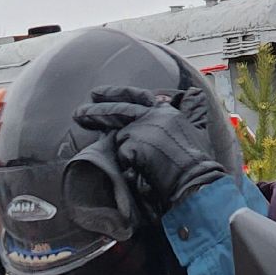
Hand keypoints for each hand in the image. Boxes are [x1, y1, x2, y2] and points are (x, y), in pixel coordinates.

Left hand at [73, 85, 225, 212]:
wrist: (193, 181)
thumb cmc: (196, 164)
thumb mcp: (196, 130)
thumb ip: (189, 111)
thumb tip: (189, 93)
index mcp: (167, 111)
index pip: (139, 98)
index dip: (119, 94)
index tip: (101, 94)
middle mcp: (153, 115)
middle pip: (119, 109)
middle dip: (97, 109)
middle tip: (79, 111)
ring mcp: (142, 128)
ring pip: (119, 134)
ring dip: (103, 128)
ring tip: (81, 119)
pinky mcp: (133, 144)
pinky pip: (122, 155)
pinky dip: (126, 164)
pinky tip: (133, 168)